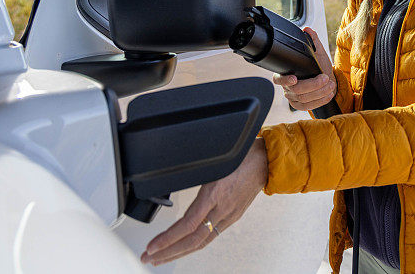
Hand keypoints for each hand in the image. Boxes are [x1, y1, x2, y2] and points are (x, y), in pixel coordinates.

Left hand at [141, 138, 267, 265]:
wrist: (265, 161)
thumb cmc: (242, 156)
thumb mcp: (212, 161)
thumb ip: (193, 172)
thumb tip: (171, 175)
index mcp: (215, 194)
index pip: (187, 225)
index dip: (168, 239)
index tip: (151, 247)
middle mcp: (222, 209)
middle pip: (192, 240)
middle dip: (167, 252)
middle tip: (148, 258)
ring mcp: (228, 215)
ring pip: (201, 242)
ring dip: (178, 252)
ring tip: (161, 257)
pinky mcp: (232, 217)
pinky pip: (210, 236)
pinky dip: (193, 245)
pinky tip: (183, 247)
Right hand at [273, 27, 336, 110]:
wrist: (326, 79)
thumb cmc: (319, 66)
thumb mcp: (317, 52)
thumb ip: (312, 41)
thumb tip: (307, 30)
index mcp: (285, 73)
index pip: (278, 79)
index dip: (285, 80)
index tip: (295, 78)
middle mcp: (287, 87)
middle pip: (296, 90)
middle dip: (313, 85)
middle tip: (325, 78)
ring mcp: (293, 98)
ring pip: (304, 99)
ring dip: (320, 92)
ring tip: (330, 85)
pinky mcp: (300, 106)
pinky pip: (309, 107)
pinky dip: (320, 100)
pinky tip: (328, 94)